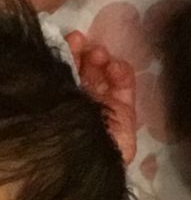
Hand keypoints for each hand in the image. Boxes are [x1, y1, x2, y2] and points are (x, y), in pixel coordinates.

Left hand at [65, 31, 137, 164]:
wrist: (92, 158)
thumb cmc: (66, 130)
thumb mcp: (56, 100)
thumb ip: (58, 81)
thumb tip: (57, 56)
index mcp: (63, 100)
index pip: (66, 73)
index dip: (67, 54)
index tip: (66, 40)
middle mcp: (83, 102)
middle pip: (85, 71)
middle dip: (84, 54)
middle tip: (81, 43)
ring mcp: (105, 106)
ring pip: (105, 74)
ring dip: (101, 59)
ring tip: (98, 54)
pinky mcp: (125, 111)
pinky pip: (126, 85)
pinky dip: (122, 72)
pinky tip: (114, 67)